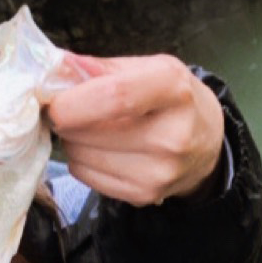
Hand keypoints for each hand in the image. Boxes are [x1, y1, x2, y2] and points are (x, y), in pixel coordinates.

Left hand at [47, 53, 224, 206]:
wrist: (207, 143)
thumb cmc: (172, 99)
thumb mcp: (149, 68)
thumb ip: (100, 67)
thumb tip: (54, 70)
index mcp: (173, 89)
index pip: (114, 97)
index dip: (73, 102)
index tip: (54, 102)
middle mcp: (172, 135)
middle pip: (90, 131)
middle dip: (65, 120)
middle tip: (69, 110)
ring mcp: (159, 171)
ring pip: (82, 156)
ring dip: (73, 141)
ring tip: (91, 130)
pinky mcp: (145, 195)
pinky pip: (87, 177)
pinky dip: (83, 162)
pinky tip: (101, 150)